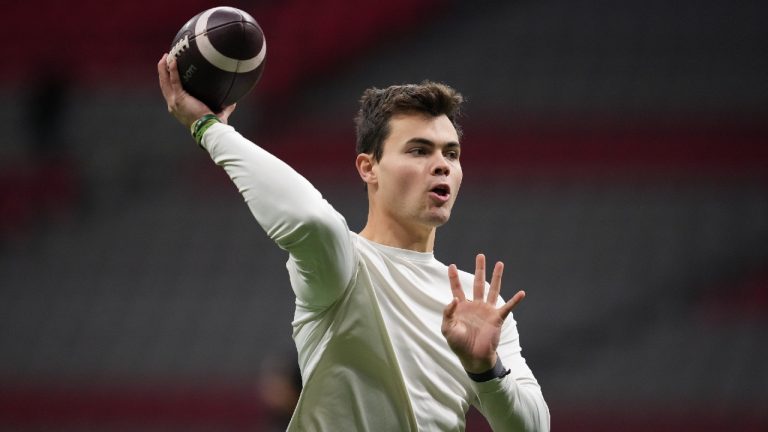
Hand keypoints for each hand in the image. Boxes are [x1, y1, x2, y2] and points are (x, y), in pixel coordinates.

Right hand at [156, 54, 235, 128]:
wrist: (209, 129)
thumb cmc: (212, 125)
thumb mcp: (217, 115)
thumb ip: (224, 108)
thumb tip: (233, 102)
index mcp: (179, 109)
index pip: (171, 93)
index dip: (169, 82)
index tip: (170, 73)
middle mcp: (173, 105)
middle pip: (164, 85)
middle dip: (163, 72)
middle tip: (164, 60)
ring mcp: (174, 102)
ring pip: (165, 82)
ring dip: (163, 69)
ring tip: (166, 57)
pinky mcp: (179, 98)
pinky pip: (174, 81)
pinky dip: (173, 70)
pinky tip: (173, 61)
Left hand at [441, 254, 524, 373]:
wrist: (473, 357)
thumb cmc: (458, 344)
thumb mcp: (447, 328)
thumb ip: (448, 313)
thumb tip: (454, 299)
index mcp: (462, 307)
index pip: (457, 288)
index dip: (454, 277)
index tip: (451, 265)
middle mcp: (475, 305)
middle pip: (478, 283)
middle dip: (479, 269)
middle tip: (481, 256)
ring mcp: (487, 310)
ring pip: (493, 290)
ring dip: (497, 277)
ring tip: (500, 264)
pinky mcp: (497, 318)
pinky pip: (507, 307)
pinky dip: (514, 300)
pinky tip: (521, 293)